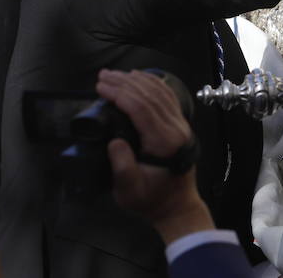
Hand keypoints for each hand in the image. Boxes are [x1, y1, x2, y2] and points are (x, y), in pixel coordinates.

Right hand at [98, 69, 212, 244]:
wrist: (176, 207)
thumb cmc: (151, 201)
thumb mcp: (130, 192)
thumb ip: (122, 167)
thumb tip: (114, 142)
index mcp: (164, 142)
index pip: (141, 108)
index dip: (120, 94)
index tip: (101, 87)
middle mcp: (176, 129)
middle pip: (150, 96)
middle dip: (124, 82)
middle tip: (102, 75)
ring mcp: (181, 125)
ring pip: (159, 93)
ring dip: (136, 80)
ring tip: (115, 74)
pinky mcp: (180, 125)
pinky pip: (167, 97)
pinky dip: (153, 83)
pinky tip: (140, 77)